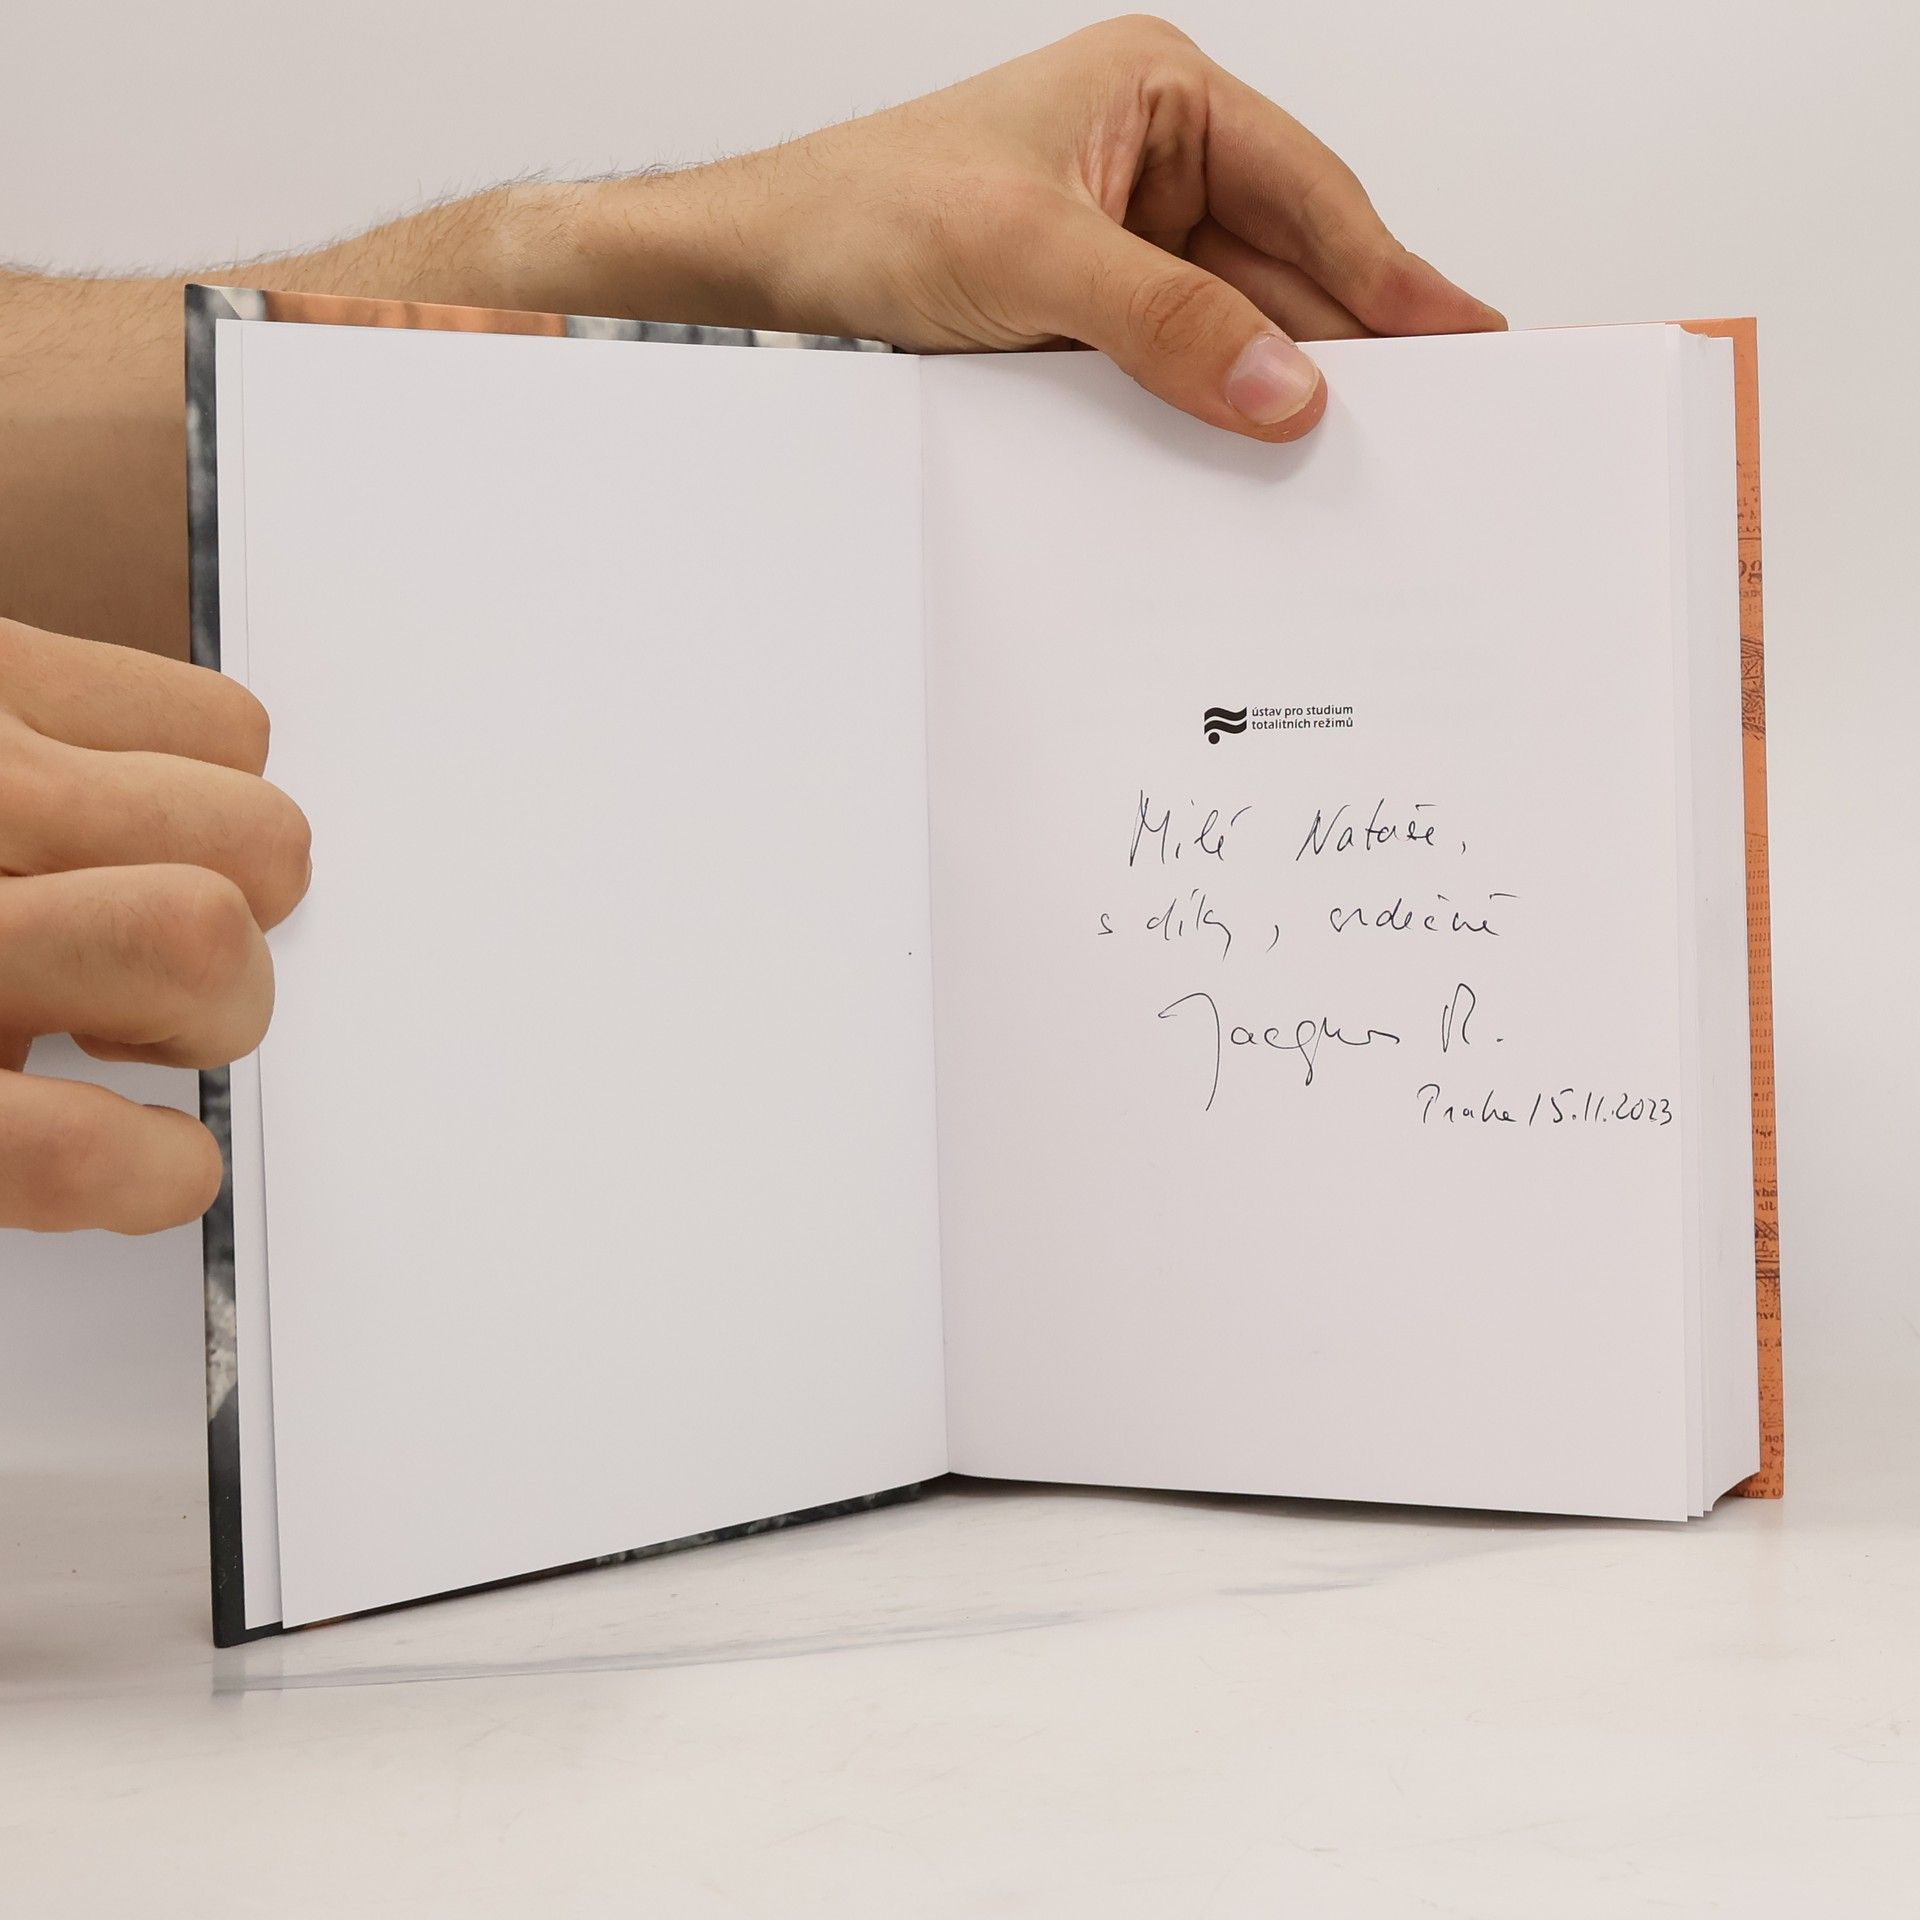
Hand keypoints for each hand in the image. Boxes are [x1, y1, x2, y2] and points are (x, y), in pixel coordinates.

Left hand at [0, 617, 309, 1231]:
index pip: (85, 1152)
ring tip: (136, 894)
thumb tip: (113, 1148)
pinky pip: (220, 719)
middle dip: (215, 1003)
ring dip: (232, 887)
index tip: (151, 1161)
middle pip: (204, 951)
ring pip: (251, 829)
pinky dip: (213, 776)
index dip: (151, 1173)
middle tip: (138, 1010)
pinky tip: (117, 810)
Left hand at [566, 16, 1502, 440]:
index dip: (1390, 274)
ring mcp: (1127, 244)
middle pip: (1287, 266)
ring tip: (1357, 458)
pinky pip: (1180, 364)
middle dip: (1346, 344)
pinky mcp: (1093, 313)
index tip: (1466, 334)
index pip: (1308, 195)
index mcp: (1159, 100)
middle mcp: (1154, 164)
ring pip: (1238, 324)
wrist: (768, 266)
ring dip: (1277, 387)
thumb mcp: (1030, 258)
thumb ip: (1166, 322)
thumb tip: (1286, 387)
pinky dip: (1212, 408)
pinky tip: (1248, 456)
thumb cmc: (873, 211)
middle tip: (1429, 424)